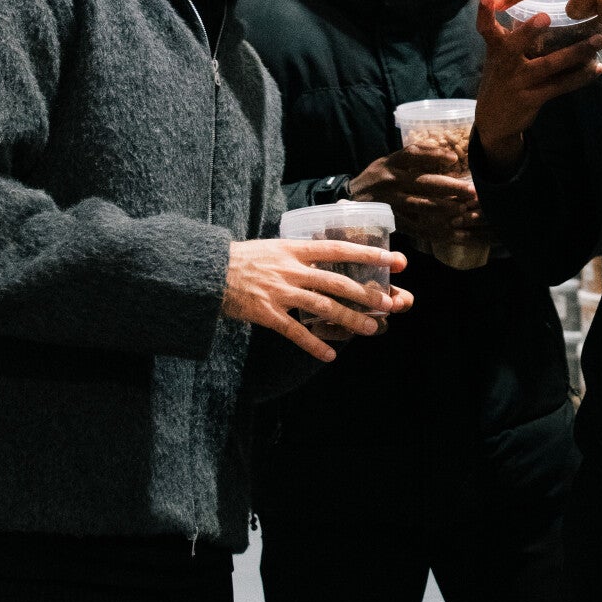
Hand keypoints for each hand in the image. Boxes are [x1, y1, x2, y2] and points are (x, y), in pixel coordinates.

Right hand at [222, 238, 412, 360]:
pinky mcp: (267, 313)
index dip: (367, 254)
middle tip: (388, 302)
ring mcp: (280, 292)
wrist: (208, 271)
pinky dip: (314, 345)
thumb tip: (326, 257)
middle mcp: (291, 269)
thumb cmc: (243, 259)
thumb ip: (300, 254)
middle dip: (364, 293)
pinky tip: (330, 355)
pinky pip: (295, 332)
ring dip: (348, 319)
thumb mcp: (275, 246)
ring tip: (370, 329)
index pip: (337, 249)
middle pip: (335, 282)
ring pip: (322, 307)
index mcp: (294, 249)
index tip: (392, 259)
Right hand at [350, 148, 484, 250]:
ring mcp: (390, 202)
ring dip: (444, 208)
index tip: (453, 158)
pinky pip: (415, 226)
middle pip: (422, 182)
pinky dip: (433, 229)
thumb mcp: (387, 161)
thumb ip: (411, 159)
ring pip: (420, 205)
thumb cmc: (376, 177)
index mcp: (390, 163)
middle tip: (471, 190)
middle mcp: (390, 181)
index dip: (433, 155)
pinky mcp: (391, 220)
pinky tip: (451, 231)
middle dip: (449, 187)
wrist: (351, 199)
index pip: (412, 154)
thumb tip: (448, 156)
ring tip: (463, 209)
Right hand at [473, 0, 601, 168]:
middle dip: (528, 30)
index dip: (485, 11)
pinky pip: (560, 86)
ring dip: (576, 52)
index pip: (485, 28)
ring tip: (599, 40)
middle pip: (513, 45)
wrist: (493, 122)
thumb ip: (515, 35)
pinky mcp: (531, 100)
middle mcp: (503, 64)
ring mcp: (517, 83)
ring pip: (548, 65)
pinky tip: (597, 68)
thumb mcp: (500, 57)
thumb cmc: (504, 78)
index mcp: (495, 48)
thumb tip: (545, 5)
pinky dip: (580, 77)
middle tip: (546, 16)